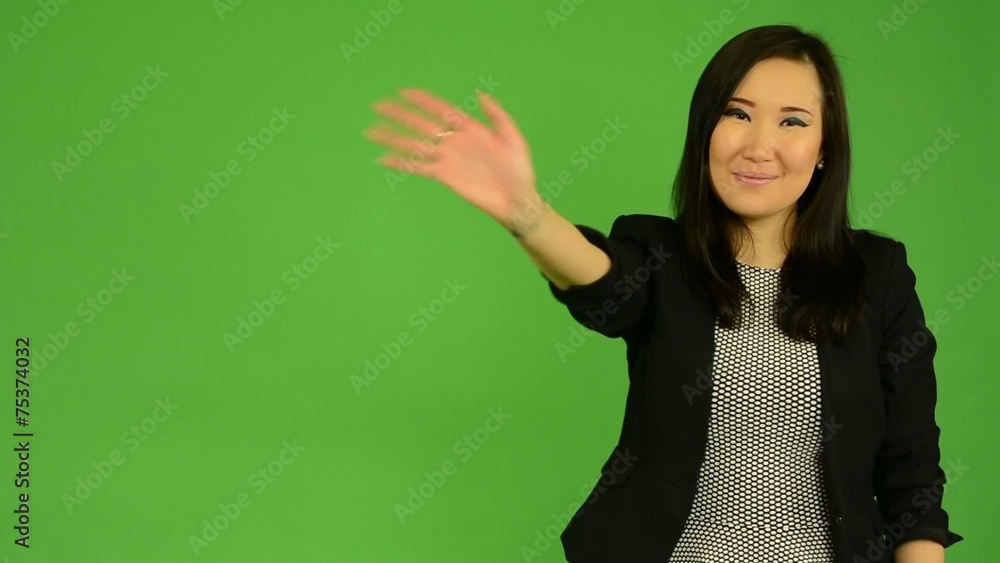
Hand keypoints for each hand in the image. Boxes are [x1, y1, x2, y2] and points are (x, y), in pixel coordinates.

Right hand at [365, 88, 541, 228]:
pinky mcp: (444, 176)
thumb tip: (480, 95)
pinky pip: (419, 168)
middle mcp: (454, 141)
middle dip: (399, 115)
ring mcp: (447, 159)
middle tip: (378, 105)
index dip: (423, 100)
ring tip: (371, 131)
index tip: (404, 91)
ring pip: (414, 145)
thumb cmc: (519, 170)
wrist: (517, 200)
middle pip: (420, 124)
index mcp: (469, 128)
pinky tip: (383, 159)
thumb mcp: (513, 138)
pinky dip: (401, 164)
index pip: (441, 110)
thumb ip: (497, 116)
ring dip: (392, 138)